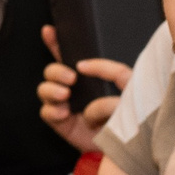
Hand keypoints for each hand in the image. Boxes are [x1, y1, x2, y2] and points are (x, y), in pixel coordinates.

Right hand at [36, 27, 127, 151]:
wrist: (127, 144)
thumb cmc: (130, 112)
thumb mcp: (129, 86)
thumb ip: (114, 71)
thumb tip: (83, 66)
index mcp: (86, 76)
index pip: (67, 55)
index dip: (55, 42)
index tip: (48, 30)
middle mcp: (72, 87)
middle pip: (51, 70)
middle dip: (56, 71)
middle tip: (71, 78)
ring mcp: (64, 104)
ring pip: (44, 89)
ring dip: (52, 89)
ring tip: (66, 95)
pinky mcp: (61, 123)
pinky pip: (46, 112)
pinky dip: (52, 110)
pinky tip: (64, 112)